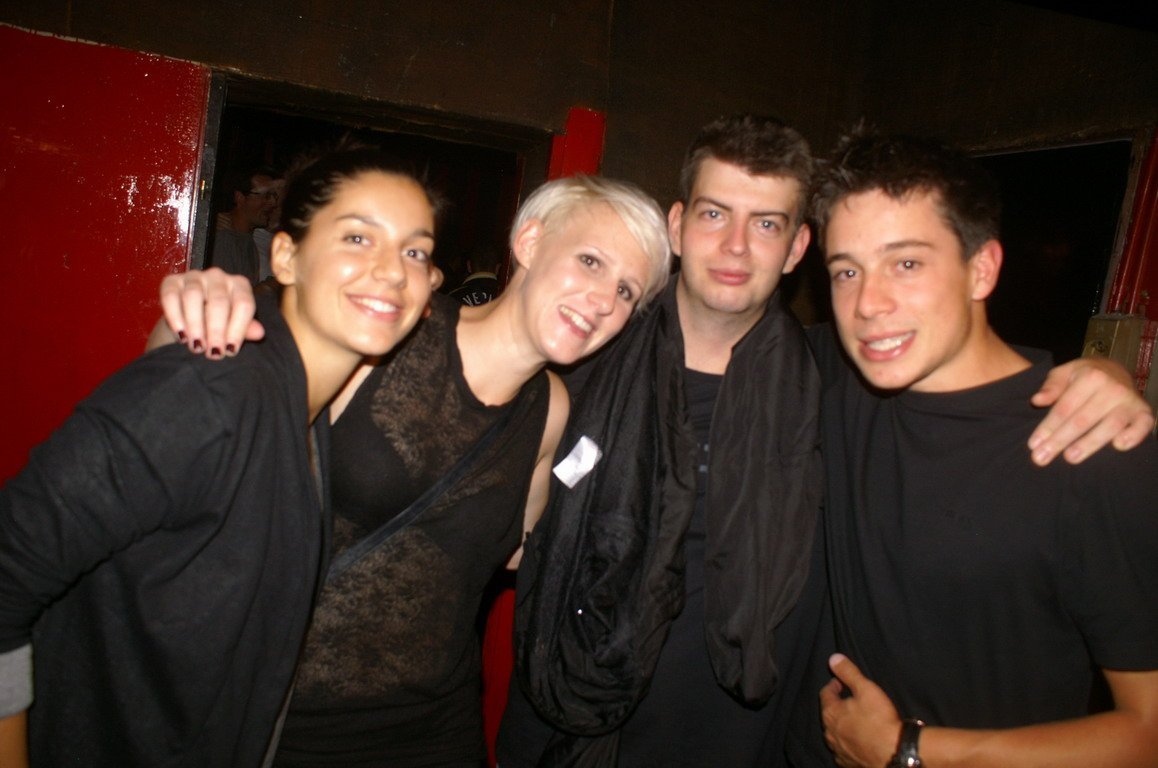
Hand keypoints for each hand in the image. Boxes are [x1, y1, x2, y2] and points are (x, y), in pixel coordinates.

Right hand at [159, 268, 263, 357]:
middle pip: (219, 301)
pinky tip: (180, 335)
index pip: (243, 304)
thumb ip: (246, 329)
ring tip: (196, 346)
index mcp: (239, 285)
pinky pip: (170, 296)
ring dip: (195, 324)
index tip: (230, 350)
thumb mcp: (234, 327)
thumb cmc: (218, 322)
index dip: (237, 329)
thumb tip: (259, 333)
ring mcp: (194, 276)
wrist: (189, 318)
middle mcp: (218, 276)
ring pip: (193, 296)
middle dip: (216, 330)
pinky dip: (175, 316)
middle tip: (213, 353)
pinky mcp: (171, 281)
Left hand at [820, 654, 900, 767]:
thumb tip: (834, 658)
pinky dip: (848, 743)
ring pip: (835, 734)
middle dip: (837, 706)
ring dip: (842, 726)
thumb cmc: (880, 720)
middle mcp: (830, 734)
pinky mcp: (849, 763)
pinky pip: (844, 750)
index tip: (839, 682)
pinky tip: (858, 740)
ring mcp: (839, 751)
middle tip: (848, 700)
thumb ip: (848, 673)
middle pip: (829, 715)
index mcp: (831, 714)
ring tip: (854, 720)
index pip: (825, 694)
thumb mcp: (866, 689)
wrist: (895, 753)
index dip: (833, 686)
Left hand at [1028, 357, 1154, 465]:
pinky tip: (1118, 446)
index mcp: (1090, 377)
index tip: (1033, 444)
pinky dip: (1133, 436)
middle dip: (1060, 440)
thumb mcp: (1064, 373)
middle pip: (1083, 419)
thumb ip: (1051, 387)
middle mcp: (1112, 388)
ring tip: (1070, 458)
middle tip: (1042, 458)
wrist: (1115, 370)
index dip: (1048, 427)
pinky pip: (1142, 426)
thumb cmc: (1083, 376)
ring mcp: (1130, 401)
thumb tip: (1037, 400)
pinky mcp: (1144, 413)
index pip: (1065, 407)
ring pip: (1109, 426)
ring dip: (1089, 443)